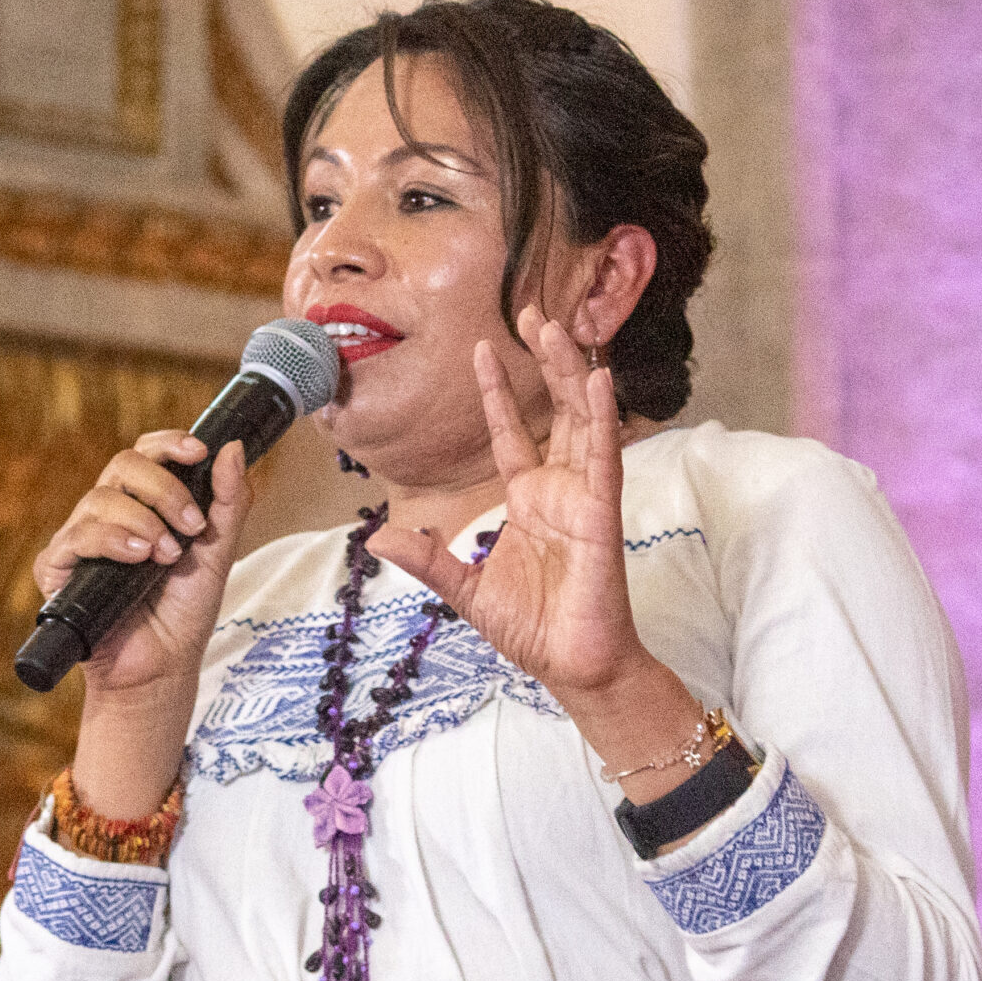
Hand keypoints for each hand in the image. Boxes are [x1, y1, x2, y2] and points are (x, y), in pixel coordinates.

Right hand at [31, 433, 251, 700]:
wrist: (161, 668)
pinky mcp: (56, 569)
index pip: (145, 453)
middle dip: (163, 487)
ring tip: (166, 555)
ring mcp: (80, 540)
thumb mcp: (218, 553)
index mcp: (142, 504)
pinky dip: (111, 540)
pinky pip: (76, 536)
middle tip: (191, 526)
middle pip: (123, 465)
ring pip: (100, 498)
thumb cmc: (183, 614)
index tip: (198, 451)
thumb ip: (229, 502)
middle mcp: (107, 515)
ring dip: (142, 520)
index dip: (168, 443)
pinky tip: (137, 557)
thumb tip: (234, 447)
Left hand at [367, 309, 706, 800]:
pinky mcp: (602, 516)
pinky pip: (604, 459)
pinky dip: (603, 419)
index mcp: (528, 500)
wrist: (571, 668)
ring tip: (561, 328)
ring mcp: (583, 499)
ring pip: (582, 421)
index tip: (481, 350)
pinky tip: (599, 381)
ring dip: (573, 373)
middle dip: (544, 362)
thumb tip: (376, 536)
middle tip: (534, 313)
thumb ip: (426, 559)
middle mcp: (558, 490)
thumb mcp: (465, 590)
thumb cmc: (533, 630)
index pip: (511, 432)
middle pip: (554, 410)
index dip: (498, 391)